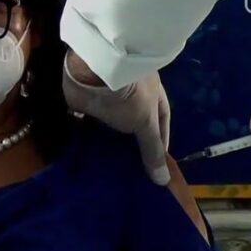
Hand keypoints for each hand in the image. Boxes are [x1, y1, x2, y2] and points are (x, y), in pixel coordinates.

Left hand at [63, 50, 170, 184]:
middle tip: (131, 170)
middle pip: (135, 121)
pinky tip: (89, 153)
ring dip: (110, 140)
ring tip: (111, 167)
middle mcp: (132, 93)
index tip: (156, 165)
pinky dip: (89, 134)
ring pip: (111, 122)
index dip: (160, 142)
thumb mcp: (145, 123)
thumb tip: (164, 180)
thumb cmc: (129, 94)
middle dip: (133, 143)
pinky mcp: (86, 100)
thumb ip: (152, 149)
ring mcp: (108, 96)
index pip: (161, 120)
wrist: (93, 70)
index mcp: (153, 94)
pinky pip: (89, 121)